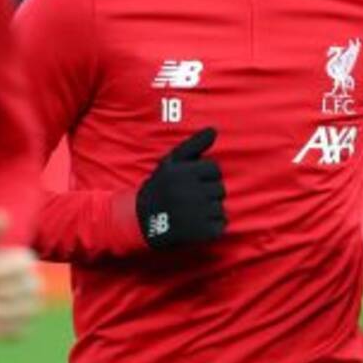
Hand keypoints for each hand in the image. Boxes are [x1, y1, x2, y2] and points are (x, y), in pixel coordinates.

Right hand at [136, 127, 225, 249]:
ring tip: (191, 211)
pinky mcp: (200, 232)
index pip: (214, 169)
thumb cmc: (160, 187)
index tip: (190, 182)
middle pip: (220, 189)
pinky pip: (220, 225)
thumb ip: (194, 144)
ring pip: (220, 207)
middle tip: (189, 198)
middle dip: (207, 193)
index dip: (204, 175)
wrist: (142, 221)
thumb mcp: (172, 161)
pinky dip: (212, 226)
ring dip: (209, 210)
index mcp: (184, 173)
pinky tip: (195, 223)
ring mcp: (196, 214)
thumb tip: (214, 129)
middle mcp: (191, 192)